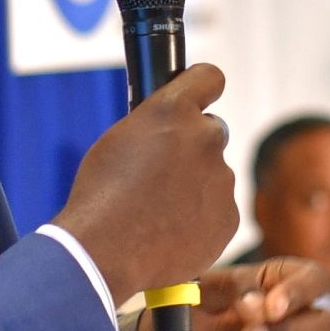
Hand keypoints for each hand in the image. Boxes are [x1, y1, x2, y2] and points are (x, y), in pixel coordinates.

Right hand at [55, 65, 237, 304]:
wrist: (106, 253)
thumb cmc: (101, 198)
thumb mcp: (118, 142)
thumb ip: (154, 128)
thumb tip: (169, 131)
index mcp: (173, 111)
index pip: (209, 77)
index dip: (204, 87)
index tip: (202, 96)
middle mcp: (205, 138)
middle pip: (211, 132)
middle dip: (194, 146)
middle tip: (165, 172)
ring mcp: (222, 178)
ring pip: (213, 175)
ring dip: (194, 187)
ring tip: (157, 212)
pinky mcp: (229, 216)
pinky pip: (218, 210)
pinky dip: (201, 219)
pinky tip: (170, 232)